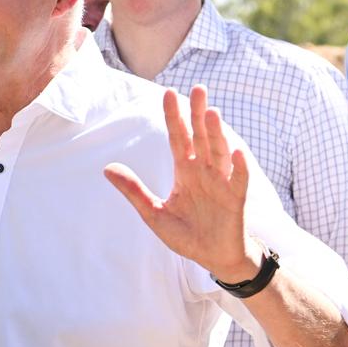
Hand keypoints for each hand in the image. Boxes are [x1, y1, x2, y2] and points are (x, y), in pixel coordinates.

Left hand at [104, 85, 261, 280]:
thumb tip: (107, 168)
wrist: (213, 258)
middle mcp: (204, 171)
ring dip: (216, 134)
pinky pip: (238, 180)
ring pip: (219, 152)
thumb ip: (134, 191)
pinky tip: (237, 151)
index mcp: (185, 171)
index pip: (178, 138)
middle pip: (200, 137)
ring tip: (212, 113)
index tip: (168, 93)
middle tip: (198, 88)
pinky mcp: (235, 199)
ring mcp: (221, 183)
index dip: (174, 117)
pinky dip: (239, 166)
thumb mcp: (154, 214)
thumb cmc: (187, 235)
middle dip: (198, 114)